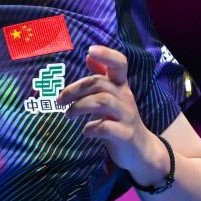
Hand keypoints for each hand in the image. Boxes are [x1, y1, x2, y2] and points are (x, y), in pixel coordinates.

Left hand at [55, 45, 167, 184]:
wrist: (140, 150)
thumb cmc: (119, 119)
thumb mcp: (111, 96)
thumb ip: (101, 78)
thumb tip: (89, 57)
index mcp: (120, 86)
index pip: (120, 63)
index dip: (106, 54)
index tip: (90, 50)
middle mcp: (126, 97)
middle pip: (99, 83)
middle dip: (74, 90)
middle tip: (59, 101)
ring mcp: (127, 116)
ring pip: (103, 101)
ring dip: (79, 106)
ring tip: (68, 115)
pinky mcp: (125, 135)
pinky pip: (106, 128)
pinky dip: (90, 128)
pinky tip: (85, 132)